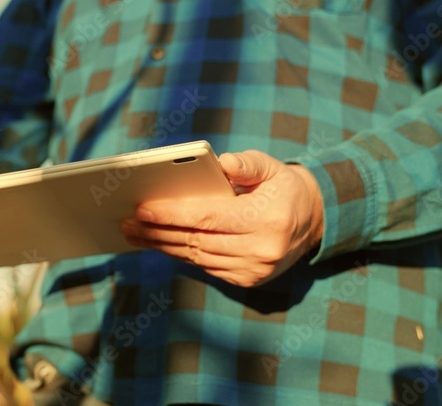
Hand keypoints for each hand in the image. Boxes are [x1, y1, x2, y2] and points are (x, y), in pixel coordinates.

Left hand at [120, 150, 323, 287]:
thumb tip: (221, 162)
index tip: (142, 208)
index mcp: (267, 220)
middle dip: (157, 231)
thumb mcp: (271, 166)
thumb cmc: (283, 187)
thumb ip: (246, 164)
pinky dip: (182, 254)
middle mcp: (261, 250)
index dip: (172, 214)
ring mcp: (255, 270)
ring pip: (197, 258)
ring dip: (163, 246)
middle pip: (196, 241)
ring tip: (135, 233)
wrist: (314, 220)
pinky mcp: (249, 280)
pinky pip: (206, 267)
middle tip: (127, 222)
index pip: (208, 218)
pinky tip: (160, 243)